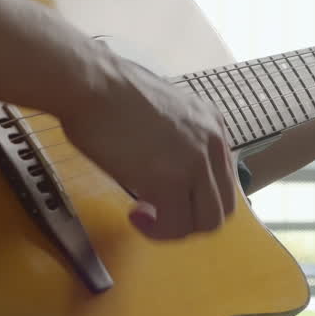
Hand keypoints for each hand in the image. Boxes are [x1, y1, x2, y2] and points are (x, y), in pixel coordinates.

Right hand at [59, 53, 236, 240]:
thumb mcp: (160, 111)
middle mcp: (213, 143)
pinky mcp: (172, 181)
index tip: (167, 197)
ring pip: (206, 221)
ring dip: (175, 228)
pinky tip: (135, 215)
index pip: (223, 180)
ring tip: (144, 217)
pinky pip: (176, 225)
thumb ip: (174, 139)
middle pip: (222, 206)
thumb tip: (164, 164)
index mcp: (212, 125)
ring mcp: (195, 163)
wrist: (91, 84)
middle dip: (191, 219)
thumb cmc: (109, 92)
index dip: (196, 197)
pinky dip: (157, 231)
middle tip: (158, 215)